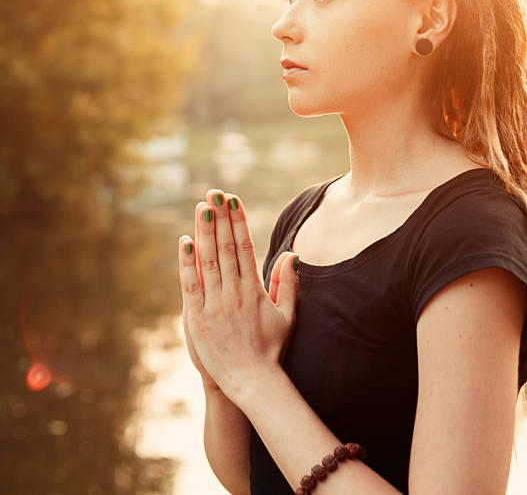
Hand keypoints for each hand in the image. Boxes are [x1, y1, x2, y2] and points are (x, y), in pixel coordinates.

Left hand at [177, 189, 299, 402]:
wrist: (252, 382)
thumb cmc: (271, 349)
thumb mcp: (287, 315)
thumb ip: (288, 283)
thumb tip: (292, 254)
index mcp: (255, 289)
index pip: (246, 247)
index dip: (239, 222)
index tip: (234, 201)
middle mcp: (235, 292)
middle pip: (226, 247)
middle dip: (221, 217)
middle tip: (215, 193)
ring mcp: (215, 304)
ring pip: (209, 260)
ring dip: (205, 232)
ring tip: (202, 207)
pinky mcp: (197, 318)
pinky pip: (190, 285)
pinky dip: (187, 262)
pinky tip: (185, 241)